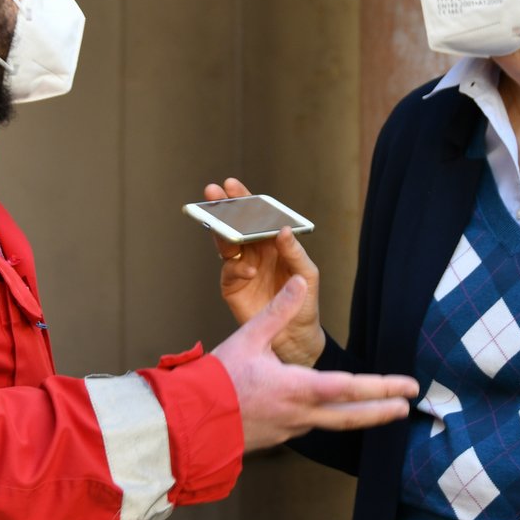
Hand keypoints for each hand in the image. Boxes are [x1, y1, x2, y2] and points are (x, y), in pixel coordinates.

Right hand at [203, 177, 325, 365]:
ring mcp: (241, 266)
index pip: (255, 215)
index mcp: (271, 241)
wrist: (294, 334)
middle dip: (223, 207)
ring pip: (227, 243)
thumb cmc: (303, 300)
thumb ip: (294, 251)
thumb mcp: (307, 273)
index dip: (244, 199)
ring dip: (221, 230)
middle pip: (235, 224)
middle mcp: (253, 250)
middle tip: (213, 192)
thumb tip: (281, 230)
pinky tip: (249, 270)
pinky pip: (230, 270)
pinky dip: (237, 267)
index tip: (232, 185)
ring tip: (219, 221)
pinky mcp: (232, 286)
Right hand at [211, 276, 417, 451]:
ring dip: (357, 416)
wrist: (186, 424)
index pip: (350, 389)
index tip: (407, 389)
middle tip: (408, 409)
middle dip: (382, 411)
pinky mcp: (277, 437)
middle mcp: (299, 414)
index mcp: (296, 388)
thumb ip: (278, 310)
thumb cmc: (215, 381)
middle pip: (351, 416)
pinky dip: (326, 418)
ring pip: (331, 423)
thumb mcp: (248, 338)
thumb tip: (299, 282)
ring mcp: (289, 430)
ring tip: (378, 410)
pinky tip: (328, 411)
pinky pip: (308, 425)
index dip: (382, 388)